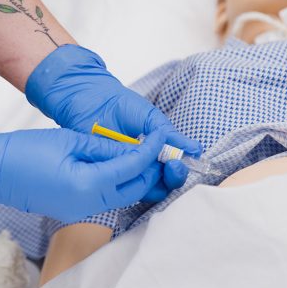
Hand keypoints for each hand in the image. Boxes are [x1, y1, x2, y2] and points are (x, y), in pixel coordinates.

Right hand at [0, 117, 171, 222]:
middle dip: (150, 168)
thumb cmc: (26, 151)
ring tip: (141, 154)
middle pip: (134, 189)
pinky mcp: (73, 211)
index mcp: (88, 186)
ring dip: (135, 177)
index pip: (132, 167)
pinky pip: (106, 199)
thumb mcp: (70, 141)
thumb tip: (133, 148)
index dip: (150, 150)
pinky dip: (118, 183)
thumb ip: (104, 147)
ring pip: (122, 197)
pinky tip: (118, 166)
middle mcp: (88, 205)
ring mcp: (80, 212)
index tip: (161, 135)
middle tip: (156, 147)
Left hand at [25, 44, 201, 198]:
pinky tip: (133, 166)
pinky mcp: (105, 172)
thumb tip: (196, 149)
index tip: (180, 161)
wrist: (91, 98)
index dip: (179, 171)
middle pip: (162, 185)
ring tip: (153, 165)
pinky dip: (129, 178)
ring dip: (153, 181)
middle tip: (172, 165)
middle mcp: (140, 166)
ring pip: (143, 189)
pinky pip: (119, 184)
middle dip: (172, 178)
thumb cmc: (120, 104)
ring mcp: (122, 170)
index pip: (172, 172)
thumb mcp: (150, 118)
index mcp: (153, 154)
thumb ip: (170, 135)